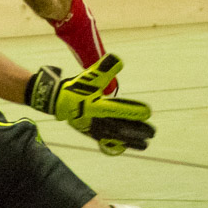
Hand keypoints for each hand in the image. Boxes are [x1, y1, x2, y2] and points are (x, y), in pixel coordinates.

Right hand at [26, 54, 154, 154]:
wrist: (55, 101)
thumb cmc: (75, 87)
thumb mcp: (90, 76)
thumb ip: (104, 68)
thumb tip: (117, 59)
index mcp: (95, 106)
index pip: (117, 109)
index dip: (132, 111)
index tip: (147, 112)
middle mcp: (94, 120)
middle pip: (119, 128)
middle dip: (136, 131)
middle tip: (152, 133)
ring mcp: (92, 128)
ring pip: (115, 137)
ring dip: (131, 141)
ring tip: (145, 144)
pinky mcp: (90, 133)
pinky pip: (106, 141)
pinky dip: (118, 144)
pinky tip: (127, 147)